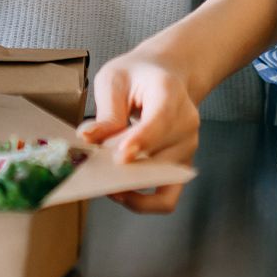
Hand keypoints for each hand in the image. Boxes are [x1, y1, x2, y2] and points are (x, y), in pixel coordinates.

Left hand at [78, 47, 199, 213]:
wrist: (166, 74)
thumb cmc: (138, 75)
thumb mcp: (114, 79)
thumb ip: (106, 112)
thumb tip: (89, 140)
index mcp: (170, 94)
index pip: (160, 121)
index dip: (141, 141)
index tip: (120, 156)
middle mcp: (186, 124)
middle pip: (157, 157)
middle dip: (122, 169)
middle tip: (93, 170)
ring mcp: (187, 147)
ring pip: (159, 181)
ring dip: (128, 185)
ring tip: (102, 178)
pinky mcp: (181, 166)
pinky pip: (166, 198)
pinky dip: (144, 202)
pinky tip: (120, 192)